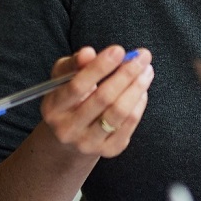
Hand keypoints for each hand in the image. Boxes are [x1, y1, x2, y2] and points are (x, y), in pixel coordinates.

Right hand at [38, 44, 153, 159]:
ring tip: (146, 70)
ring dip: (137, 88)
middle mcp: (68, 129)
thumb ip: (74, 64)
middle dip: (126, 74)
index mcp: (53, 108)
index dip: (100, 67)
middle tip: (142, 56)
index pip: (77, 86)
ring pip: (119, 112)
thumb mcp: (63, 79)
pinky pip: (129, 123)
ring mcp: (88, 143)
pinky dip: (139, 103)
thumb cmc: (69, 99)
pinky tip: (142, 89)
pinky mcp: (109, 150)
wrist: (69, 139)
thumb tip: (88, 53)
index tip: (119, 50)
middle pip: (103, 98)